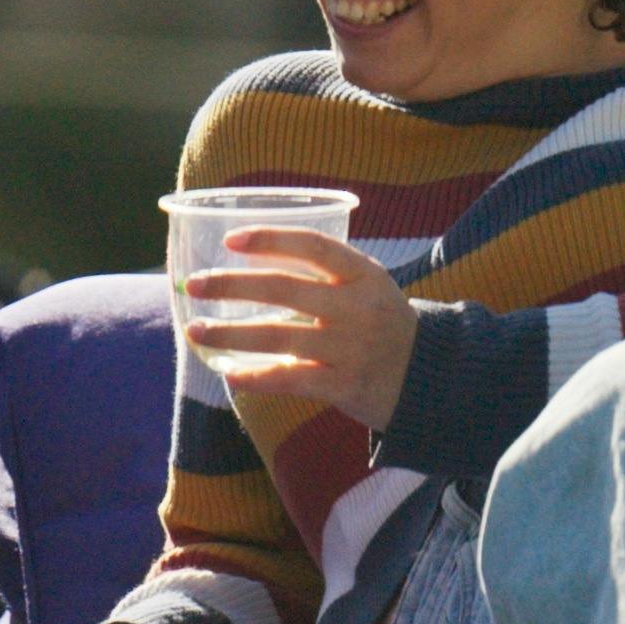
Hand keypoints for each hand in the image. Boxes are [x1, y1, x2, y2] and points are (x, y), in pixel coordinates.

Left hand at [183, 226, 416, 429]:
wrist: (430, 376)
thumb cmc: (382, 321)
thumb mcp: (367, 285)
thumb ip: (321, 271)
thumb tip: (249, 254)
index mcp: (363, 274)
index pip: (314, 246)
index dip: (270, 239)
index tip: (230, 240)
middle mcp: (357, 307)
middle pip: (285, 289)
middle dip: (232, 285)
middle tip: (195, 285)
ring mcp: (351, 347)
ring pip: (279, 335)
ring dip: (230, 334)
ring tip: (196, 330)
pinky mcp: (344, 384)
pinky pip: (290, 379)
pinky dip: (256, 377)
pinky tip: (229, 373)